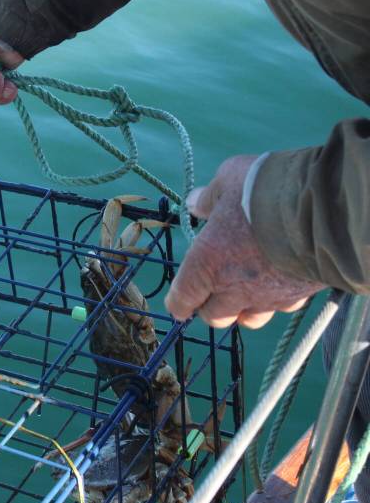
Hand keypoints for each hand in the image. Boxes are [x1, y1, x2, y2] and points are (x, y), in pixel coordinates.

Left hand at [164, 155, 324, 328]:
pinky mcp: (297, 298)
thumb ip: (210, 198)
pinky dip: (278, 300)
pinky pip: (282, 308)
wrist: (321, 208)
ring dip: (244, 310)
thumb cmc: (264, 191)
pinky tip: (281, 282)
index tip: (180, 304)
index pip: (183, 299)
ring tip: (248, 291)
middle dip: (212, 307)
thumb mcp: (228, 182)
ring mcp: (266, 297)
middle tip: (216, 290)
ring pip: (249, 320)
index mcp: (205, 264)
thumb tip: (195, 203)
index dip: (179, 303)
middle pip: (214, 317)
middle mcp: (232, 288)